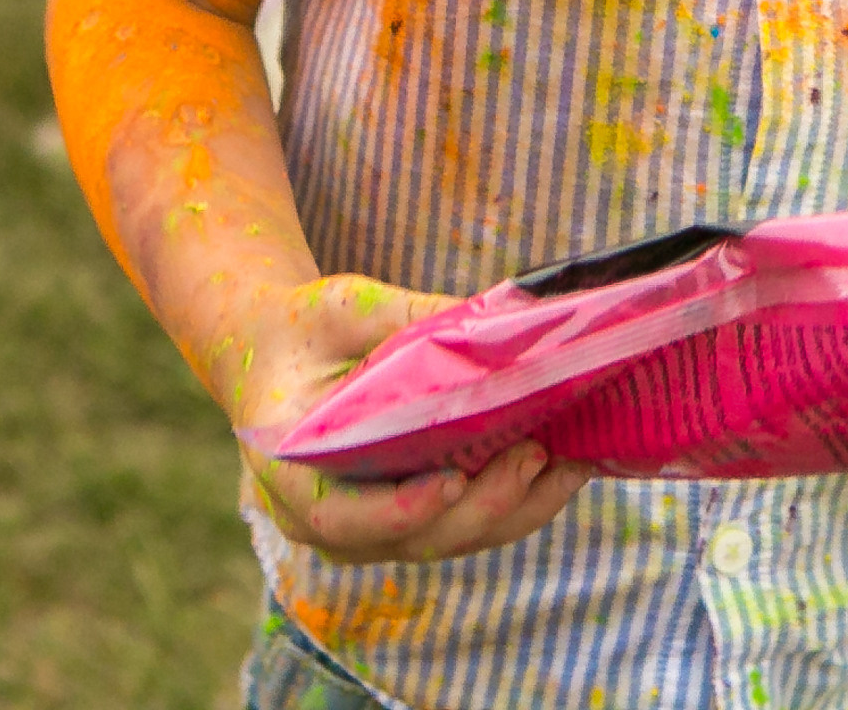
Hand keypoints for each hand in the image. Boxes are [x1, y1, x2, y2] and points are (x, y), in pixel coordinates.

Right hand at [237, 273, 593, 567]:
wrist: (281, 350)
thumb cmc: (305, 326)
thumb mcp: (341, 308)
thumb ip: (399, 317)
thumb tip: (486, 318)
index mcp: (289, 473)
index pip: (341, 517)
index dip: (399, 511)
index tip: (451, 482)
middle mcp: (327, 521)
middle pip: (412, 539)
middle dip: (481, 504)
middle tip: (533, 453)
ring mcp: (370, 529)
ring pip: (447, 540)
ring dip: (513, 509)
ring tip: (565, 463)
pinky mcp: (408, 518)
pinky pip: (462, 526)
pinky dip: (513, 504)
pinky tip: (560, 468)